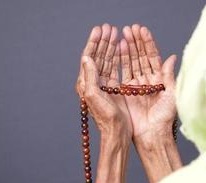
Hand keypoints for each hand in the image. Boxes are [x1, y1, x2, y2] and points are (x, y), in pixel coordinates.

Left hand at [75, 24, 132, 182]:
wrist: (117, 132)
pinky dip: (117, 56)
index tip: (100, 30)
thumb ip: (90, 77)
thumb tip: (86, 57)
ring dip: (110, 46)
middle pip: (97, 56)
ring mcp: (103, 84)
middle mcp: (93, 82)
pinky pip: (114, 67)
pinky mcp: (113, 88)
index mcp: (85, 83)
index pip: (88, 57)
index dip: (94, 42)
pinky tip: (120, 48)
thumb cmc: (106, 118)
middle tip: (108, 27)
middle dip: (103, 41)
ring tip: (114, 32)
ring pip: (106, 60)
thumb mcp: (95, 96)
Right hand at [120, 24, 176, 140]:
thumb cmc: (164, 118)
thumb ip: (169, 76)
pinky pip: (122, 73)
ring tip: (122, 34)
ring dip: (127, 48)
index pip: (152, 56)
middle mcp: (147, 80)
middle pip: (140, 56)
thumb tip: (172, 57)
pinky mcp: (125, 92)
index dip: (147, 43)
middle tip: (130, 28)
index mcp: (159, 80)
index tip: (142, 30)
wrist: (152, 135)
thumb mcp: (171, 95)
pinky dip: (119, 61)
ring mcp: (135, 85)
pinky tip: (117, 49)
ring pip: (130, 62)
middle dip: (135, 42)